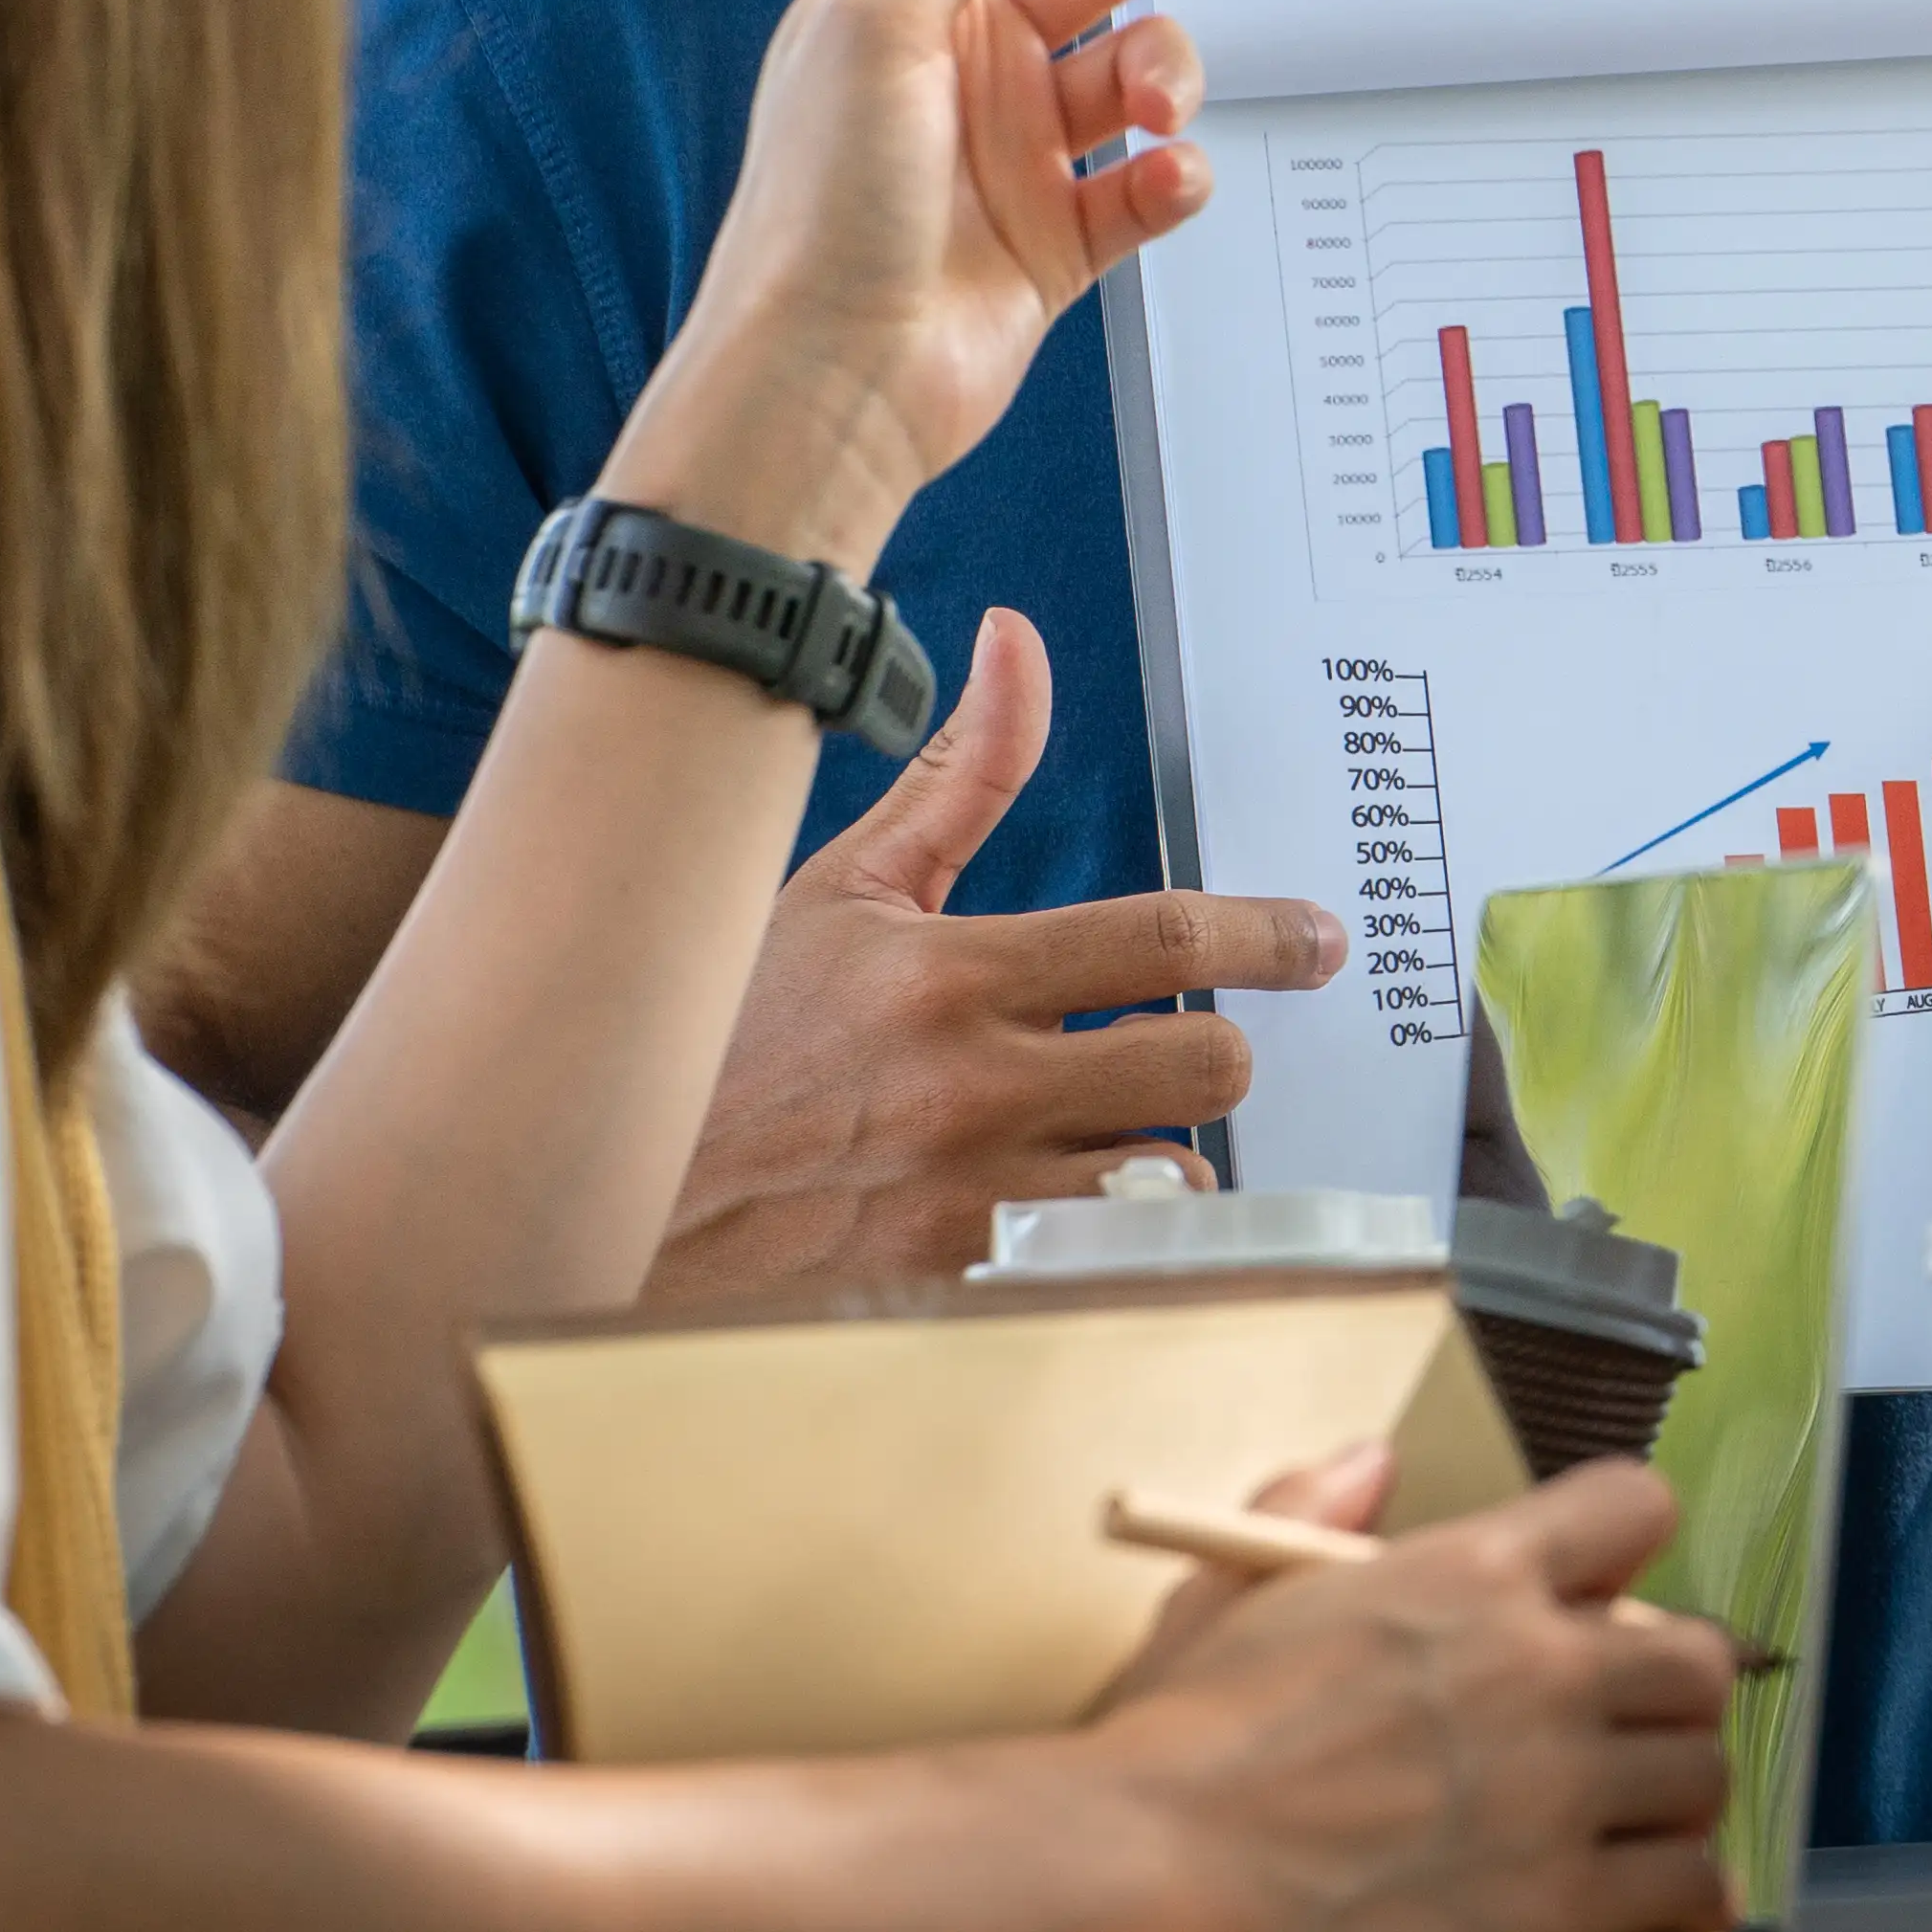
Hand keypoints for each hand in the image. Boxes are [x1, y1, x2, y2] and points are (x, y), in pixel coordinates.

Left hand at [602, 0, 1290, 573]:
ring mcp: (1012, 154)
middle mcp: (961, 69)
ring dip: (1171, 81)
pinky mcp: (1057, 238)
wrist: (839, 376)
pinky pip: (1150, 185)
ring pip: (1136, 75)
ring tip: (1161, 119)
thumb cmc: (822, 208)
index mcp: (900, 5)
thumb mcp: (872, 24)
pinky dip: (1174, 177)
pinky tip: (1160, 181)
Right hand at [648, 607, 1349, 1298]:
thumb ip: (960, 776)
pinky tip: (1067, 1216)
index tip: (1316, 941)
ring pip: (1169, 1176)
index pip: (1163, 938)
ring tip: (1099, 1137)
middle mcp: (969, 1089)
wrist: (615, 1193)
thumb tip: (1018, 643)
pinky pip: (1105, 1260)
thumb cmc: (732, 1034)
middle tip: (1181, 1050)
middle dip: (1213, 1053)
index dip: (1269, 935)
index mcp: (949, 977)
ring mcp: (968, 1200)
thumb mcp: (839, 890)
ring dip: (1160, 1154)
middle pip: (1203, 1066)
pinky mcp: (956, 1288)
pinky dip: (1111, 1238)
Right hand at [1090, 1446, 1742, 1931]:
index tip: (1609, 1581)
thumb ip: (1313, 1511)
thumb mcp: (1235, 1590)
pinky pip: (1688, 1885)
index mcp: (1472, 1575)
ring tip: (1621, 1814)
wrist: (1149, 1868)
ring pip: (1702, 1771)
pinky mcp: (1559, 1904)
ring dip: (1669, 1792)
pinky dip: (1678, 1891)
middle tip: (1620, 1720)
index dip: (1627, 1541)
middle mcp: (1538, 1670)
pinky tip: (1638, 1893)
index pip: (1634, 1507)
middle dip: (1666, 1685)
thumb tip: (1368, 1463)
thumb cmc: (1177, 1745)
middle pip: (1697, 1655)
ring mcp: (1558, 1790)